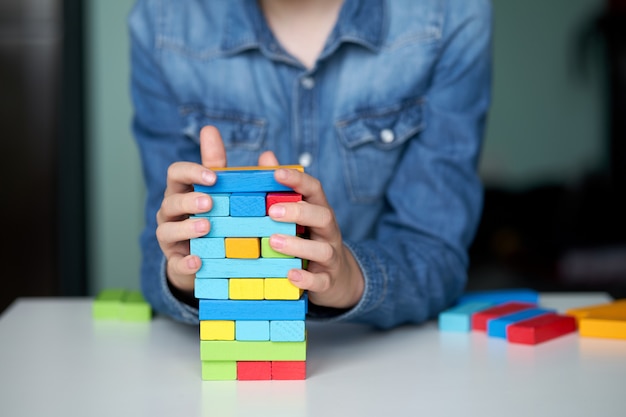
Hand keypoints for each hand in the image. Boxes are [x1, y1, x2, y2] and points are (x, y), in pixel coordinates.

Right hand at [155, 126, 279, 295]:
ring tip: (207, 226)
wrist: (207, 256)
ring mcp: (170, 237)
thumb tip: (256, 149)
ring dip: (186, 228)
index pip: (176, 173)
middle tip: (210, 203)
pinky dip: (185, 262)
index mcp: (183, 190)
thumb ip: (232, 170)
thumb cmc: (217, 216)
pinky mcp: (174, 261)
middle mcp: (171, 212)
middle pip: (170, 200)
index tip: (213, 177)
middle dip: (189, 200)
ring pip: (167, 230)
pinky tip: (198, 261)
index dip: (191, 172)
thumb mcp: (224, 192)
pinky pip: (175, 263)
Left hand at [267, 169, 364, 308]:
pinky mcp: (327, 280)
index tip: (277, 173)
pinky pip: (321, 280)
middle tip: (271, 212)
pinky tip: (290, 275)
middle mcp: (328, 231)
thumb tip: (266, 156)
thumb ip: (281, 188)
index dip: (298, 180)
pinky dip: (306, 278)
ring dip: (299, 245)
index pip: (314, 189)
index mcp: (318, 211)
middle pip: (322, 215)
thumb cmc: (308, 239)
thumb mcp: (297, 214)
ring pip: (323, 248)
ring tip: (274, 242)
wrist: (336, 279)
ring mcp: (330, 256)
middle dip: (298, 212)